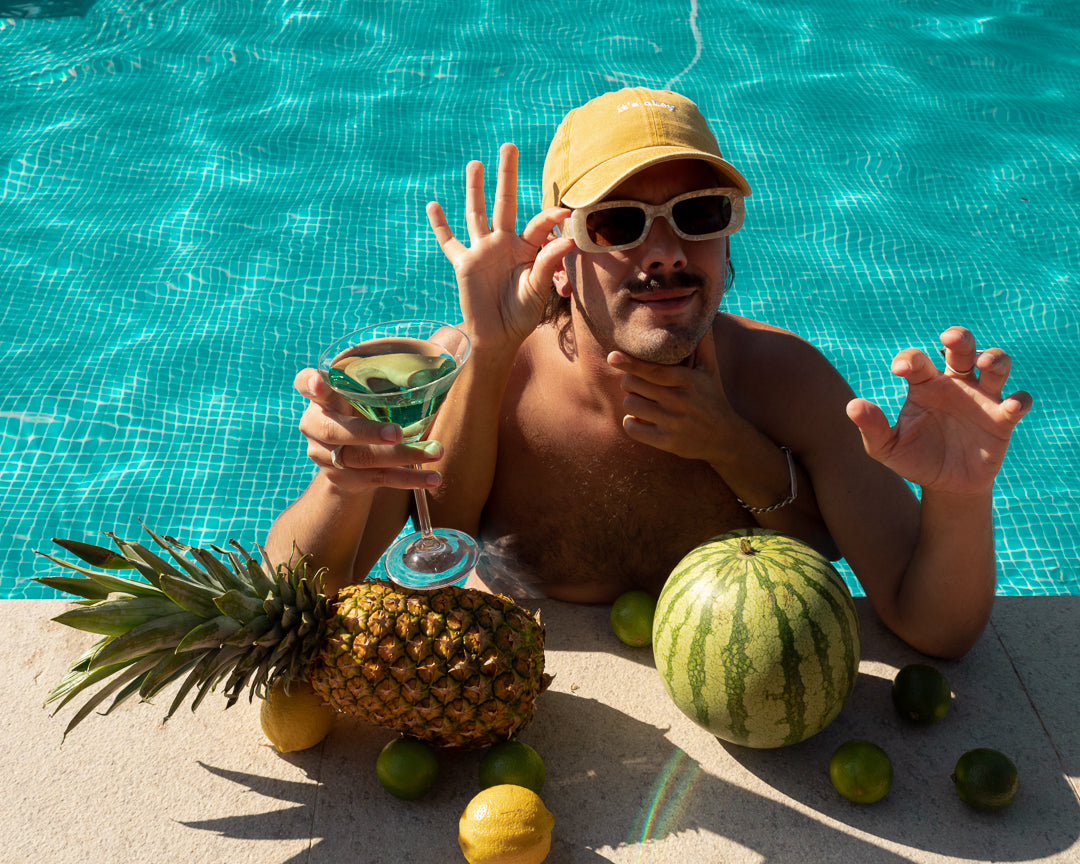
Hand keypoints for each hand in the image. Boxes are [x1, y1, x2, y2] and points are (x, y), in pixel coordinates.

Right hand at [293, 369, 443, 491]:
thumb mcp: (372, 389)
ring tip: (435, 452)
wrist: (350, 462)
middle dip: (367, 432)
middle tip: (397, 432)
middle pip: (335, 430)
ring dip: (401, 456)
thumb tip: (451, 338)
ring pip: (362, 458)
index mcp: (323, 396)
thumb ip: (399, 366)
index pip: (304, 384)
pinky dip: (409, 479)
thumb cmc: (367, 408)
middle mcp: (317, 426)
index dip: (308, 383)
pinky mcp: (345, 479)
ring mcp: (327, 456)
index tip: (319, 383)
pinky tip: (434, 478)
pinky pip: (378, 479)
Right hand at [426, 142, 574, 351]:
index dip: (551, 217)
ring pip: (476, 214)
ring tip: (475, 164)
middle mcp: (504, 244)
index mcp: (527, 249)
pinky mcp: (463, 263)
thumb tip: (567, 240)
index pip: (538, 224)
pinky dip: (440, 225)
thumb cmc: (522, 316)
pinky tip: (433, 206)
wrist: (497, 336)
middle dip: (506, 176)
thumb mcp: (538, 290)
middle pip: (504, 203)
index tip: (566, 213)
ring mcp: (482, 251)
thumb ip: (547, 263)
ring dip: (475, 189)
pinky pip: (449, 241)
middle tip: (509, 147)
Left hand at [608, 334, 737, 461]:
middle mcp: (680, 401)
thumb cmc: (713, 398)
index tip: (612, 356)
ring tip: (642, 402)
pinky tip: (641, 421)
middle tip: (637, 384)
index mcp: (688, 380)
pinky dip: (631, 423)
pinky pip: (632, 428)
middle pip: (634, 385)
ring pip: (630, 405)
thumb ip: (703, 343)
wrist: (726, 439)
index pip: (653, 370)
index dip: (631, 363)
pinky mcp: (667, 442)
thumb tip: (702, 318)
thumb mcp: (711, 370)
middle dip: (629, 382)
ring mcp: (673, 423)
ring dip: (631, 403)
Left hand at [846, 327, 1033, 493]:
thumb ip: (872, 427)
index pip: (917, 361)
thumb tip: (852, 407)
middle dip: (959, 338)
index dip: (909, 360)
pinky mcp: (1002, 419)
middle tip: (950, 339)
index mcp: (924, 385)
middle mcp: (954, 384)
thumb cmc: (913, 458)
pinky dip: (1018, 401)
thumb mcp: (886, 447)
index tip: (899, 370)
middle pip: (962, 348)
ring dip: (994, 358)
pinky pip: (1018, 402)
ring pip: (996, 364)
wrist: (944, 486)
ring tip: (984, 365)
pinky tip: (1010, 407)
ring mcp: (981, 399)